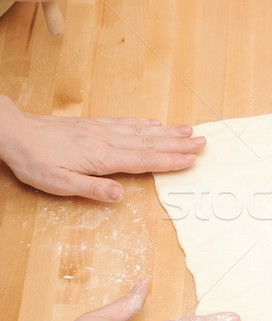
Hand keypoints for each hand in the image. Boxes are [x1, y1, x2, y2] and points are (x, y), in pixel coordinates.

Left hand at [0, 94, 204, 201]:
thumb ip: (93, 189)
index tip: (191, 160)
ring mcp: (103, 131)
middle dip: (178, 144)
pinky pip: (125, 123)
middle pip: (151, 143)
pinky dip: (143, 123)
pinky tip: (154, 123)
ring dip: (167, 132)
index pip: (144, 160)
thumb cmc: (36, 162)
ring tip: (189, 130)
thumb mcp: (60, 184)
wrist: (15, 133)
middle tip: (203, 142)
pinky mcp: (95, 125)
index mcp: (104, 159)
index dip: (170, 161)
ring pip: (142, 131)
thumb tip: (121, 196)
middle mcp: (109, 141)